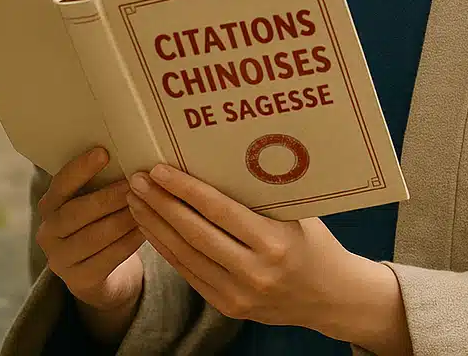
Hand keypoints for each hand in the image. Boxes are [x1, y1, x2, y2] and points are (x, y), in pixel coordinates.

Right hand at [35, 146, 145, 313]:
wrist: (99, 275)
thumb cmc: (100, 225)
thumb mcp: (93, 203)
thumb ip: (102, 182)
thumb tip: (132, 152)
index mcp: (49, 206)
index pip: (60, 185)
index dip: (80, 169)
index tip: (104, 152)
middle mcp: (48, 233)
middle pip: (76, 212)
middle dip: (109, 196)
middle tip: (136, 183)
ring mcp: (60, 260)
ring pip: (94, 236)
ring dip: (123, 219)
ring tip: (148, 204)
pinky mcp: (79, 281)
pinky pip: (108, 258)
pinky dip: (129, 241)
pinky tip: (147, 229)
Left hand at [124, 164, 356, 331]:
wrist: (332, 297)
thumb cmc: (317, 244)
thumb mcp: (298, 214)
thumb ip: (262, 197)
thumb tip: (221, 161)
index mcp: (275, 242)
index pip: (219, 211)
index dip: (185, 189)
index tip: (160, 170)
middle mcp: (255, 271)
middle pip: (195, 233)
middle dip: (161, 204)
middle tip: (137, 180)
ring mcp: (238, 294)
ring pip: (185, 255)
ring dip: (156, 227)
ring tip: (136, 201)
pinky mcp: (228, 307)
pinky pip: (189, 274)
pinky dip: (167, 250)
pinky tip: (152, 230)